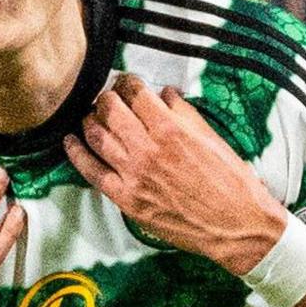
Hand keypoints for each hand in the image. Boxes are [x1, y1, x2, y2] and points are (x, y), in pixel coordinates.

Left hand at [62, 73, 287, 272]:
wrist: (235, 224)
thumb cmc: (230, 181)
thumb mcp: (211, 137)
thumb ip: (183, 113)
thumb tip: (164, 94)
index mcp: (170, 129)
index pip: (136, 94)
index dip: (128, 82)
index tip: (127, 82)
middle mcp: (147, 150)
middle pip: (111, 111)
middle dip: (106, 98)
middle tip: (108, 97)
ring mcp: (133, 175)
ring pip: (97, 137)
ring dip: (90, 120)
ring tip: (91, 115)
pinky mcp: (127, 199)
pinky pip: (92, 173)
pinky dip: (77, 154)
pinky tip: (70, 141)